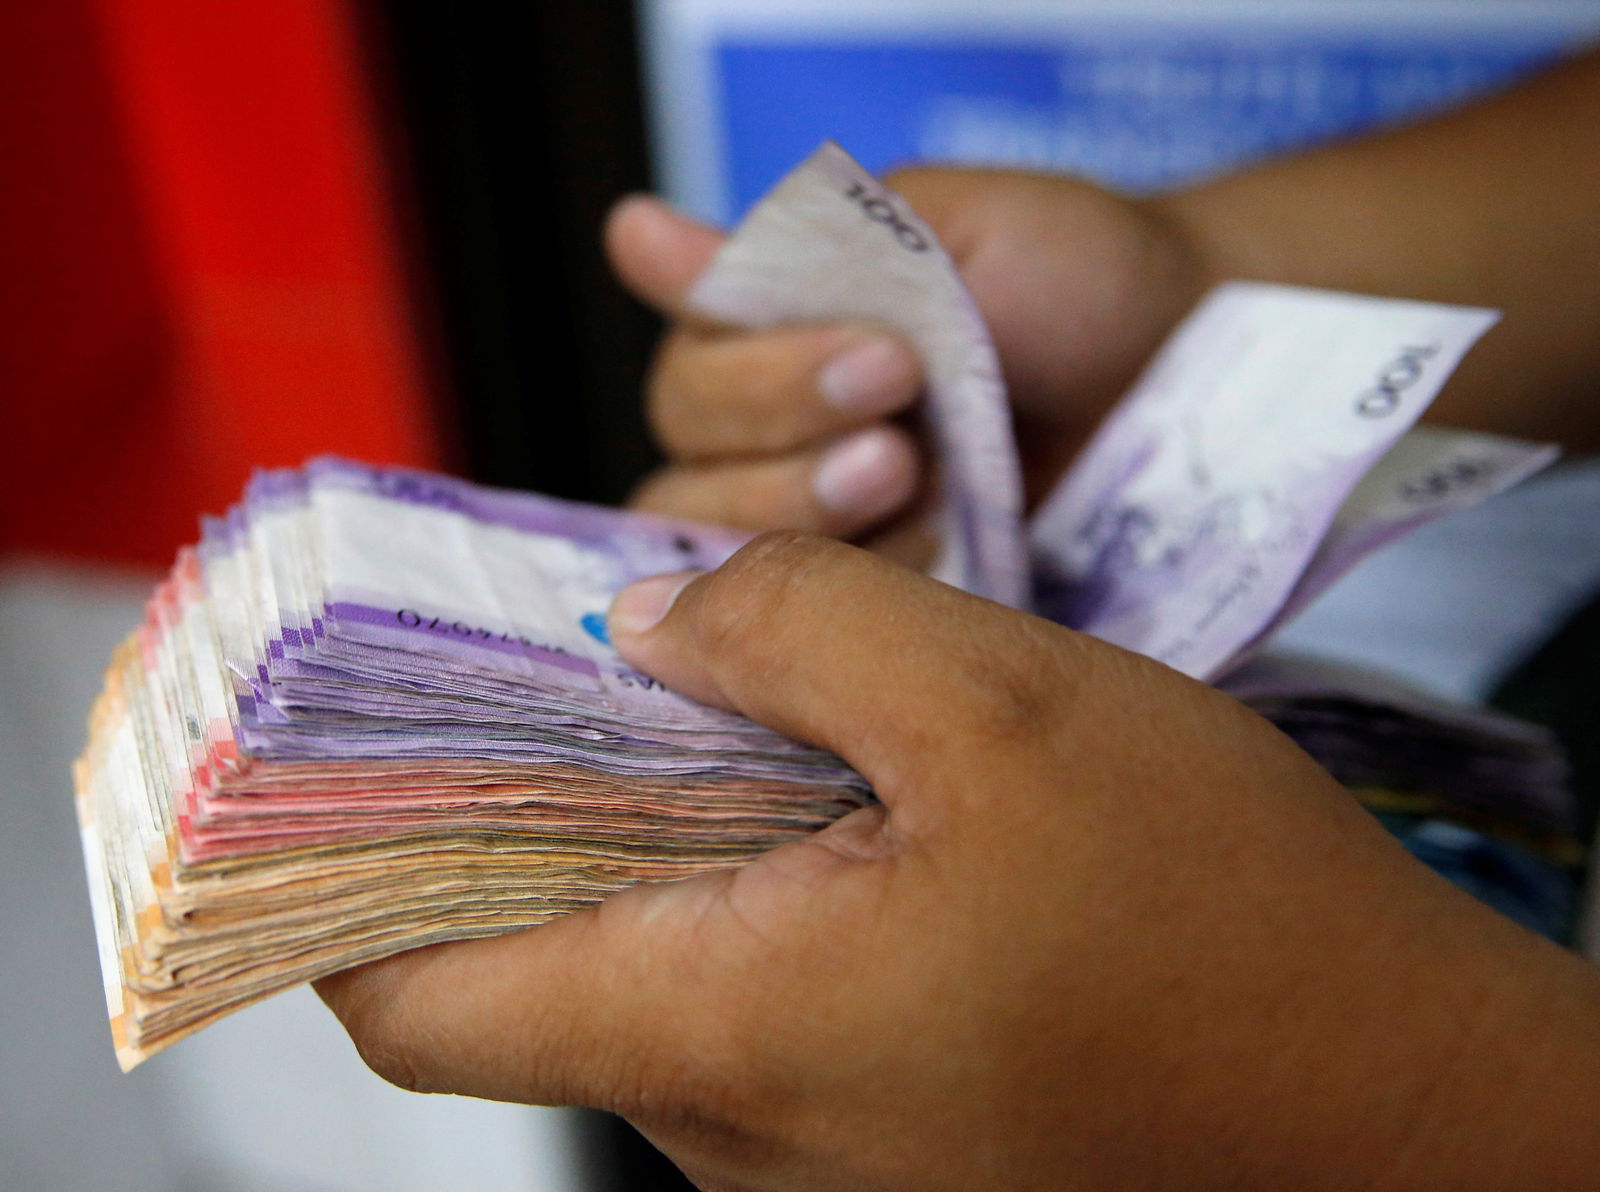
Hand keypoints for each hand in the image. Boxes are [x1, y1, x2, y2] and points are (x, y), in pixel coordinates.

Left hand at [316, 534, 1599, 1191]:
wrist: (1402, 1103)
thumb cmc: (1224, 920)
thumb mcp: (1008, 706)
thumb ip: (802, 630)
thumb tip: (658, 612)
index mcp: (734, 1031)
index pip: (421, 1004)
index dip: (350, 882)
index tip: (348, 758)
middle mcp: (739, 1132)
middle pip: (537, 972)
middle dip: (532, 814)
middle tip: (578, 667)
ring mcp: (812, 1157)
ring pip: (651, 983)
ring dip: (658, 846)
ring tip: (724, 710)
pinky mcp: (886, 1143)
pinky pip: (750, 1014)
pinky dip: (746, 899)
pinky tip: (828, 806)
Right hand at [604, 172, 1208, 557]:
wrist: (1195, 363)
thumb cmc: (1070, 274)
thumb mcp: (940, 230)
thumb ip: (791, 252)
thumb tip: (629, 232)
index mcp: (768, 338)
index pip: (689, 381)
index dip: (767, 382)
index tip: (891, 362)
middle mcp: (772, 442)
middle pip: (685, 484)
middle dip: (791, 462)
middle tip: (905, 438)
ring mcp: (820, 532)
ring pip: (727, 564)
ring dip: (812, 528)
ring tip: (921, 484)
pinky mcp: (880, 605)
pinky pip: (804, 631)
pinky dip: (854, 600)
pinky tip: (933, 548)